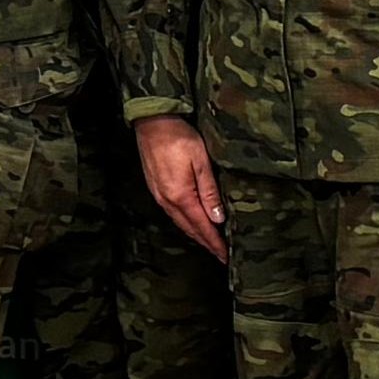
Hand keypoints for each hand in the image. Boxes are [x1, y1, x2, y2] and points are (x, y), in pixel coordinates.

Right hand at [135, 116, 224, 259]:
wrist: (152, 122)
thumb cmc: (178, 137)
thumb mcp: (201, 161)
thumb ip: (209, 191)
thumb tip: (217, 218)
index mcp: (180, 196)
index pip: (202, 226)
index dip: (214, 243)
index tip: (225, 256)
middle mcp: (167, 200)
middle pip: (189, 229)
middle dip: (206, 243)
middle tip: (220, 254)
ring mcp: (159, 195)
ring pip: (180, 222)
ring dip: (195, 234)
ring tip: (209, 242)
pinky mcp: (155, 188)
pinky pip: (172, 213)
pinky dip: (185, 222)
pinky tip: (191, 221)